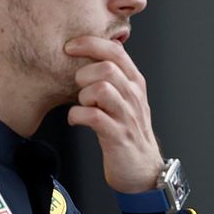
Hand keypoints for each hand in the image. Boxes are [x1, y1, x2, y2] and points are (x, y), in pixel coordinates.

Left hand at [64, 36, 163, 193]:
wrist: (143, 170)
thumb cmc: (128, 132)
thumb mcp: (126, 99)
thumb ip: (113, 78)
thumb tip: (88, 55)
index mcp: (135, 83)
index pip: (116, 51)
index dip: (90, 44)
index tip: (70, 47)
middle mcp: (134, 96)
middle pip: (106, 67)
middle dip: (83, 75)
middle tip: (78, 89)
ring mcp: (127, 116)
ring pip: (101, 89)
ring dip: (82, 96)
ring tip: (82, 105)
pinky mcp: (118, 136)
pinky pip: (93, 116)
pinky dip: (77, 116)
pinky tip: (76, 120)